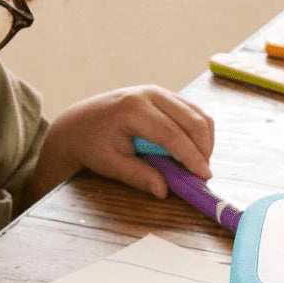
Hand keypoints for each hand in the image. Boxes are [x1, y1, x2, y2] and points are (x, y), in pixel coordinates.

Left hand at [34, 85, 214, 199]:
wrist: (78, 123)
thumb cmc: (91, 144)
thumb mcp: (111, 164)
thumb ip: (138, 176)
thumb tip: (164, 191)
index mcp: (133, 109)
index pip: (172, 133)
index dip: (191, 156)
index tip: (203, 176)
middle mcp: (150, 94)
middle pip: (192, 119)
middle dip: (204, 149)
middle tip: (203, 174)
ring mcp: (158, 91)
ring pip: (197, 113)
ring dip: (204, 140)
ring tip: (197, 164)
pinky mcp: (164, 95)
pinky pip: (192, 111)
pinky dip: (198, 132)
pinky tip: (192, 151)